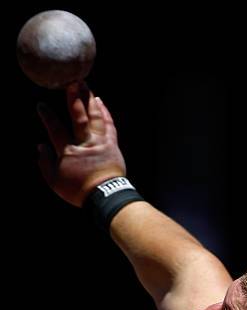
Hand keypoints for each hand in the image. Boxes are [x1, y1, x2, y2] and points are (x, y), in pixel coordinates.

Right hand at [37, 82, 125, 206]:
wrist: (105, 196)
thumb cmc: (79, 191)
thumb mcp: (55, 182)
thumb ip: (46, 163)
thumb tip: (40, 147)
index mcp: (69, 152)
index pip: (55, 129)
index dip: (47, 116)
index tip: (41, 105)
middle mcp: (85, 143)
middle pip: (78, 117)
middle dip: (74, 98)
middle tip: (71, 82)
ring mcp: (100, 143)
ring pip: (95, 118)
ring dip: (90, 100)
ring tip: (86, 86)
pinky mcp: (113, 146)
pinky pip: (109, 126)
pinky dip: (105, 113)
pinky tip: (100, 103)